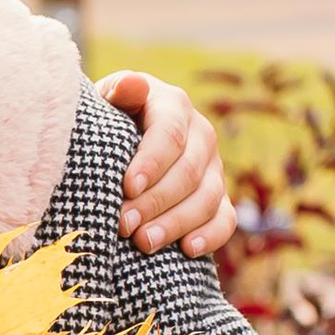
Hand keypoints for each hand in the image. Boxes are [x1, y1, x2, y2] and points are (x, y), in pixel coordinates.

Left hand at [96, 70, 233, 257]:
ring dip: (175, 223)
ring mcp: (214, 167)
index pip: (168, 134)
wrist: (121, 134)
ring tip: (143, 243)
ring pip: (206, 198)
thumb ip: (118, 91)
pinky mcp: (219, 196)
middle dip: (155, 202)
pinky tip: (187, 250)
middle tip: (123, 225)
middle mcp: (201, 134)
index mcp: (173, 105)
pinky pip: (226, 218)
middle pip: (187, 172)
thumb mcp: (108, 98)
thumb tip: (132, 85)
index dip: (150, 162)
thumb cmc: (108, 117)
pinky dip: (211, 236)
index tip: (127, 187)